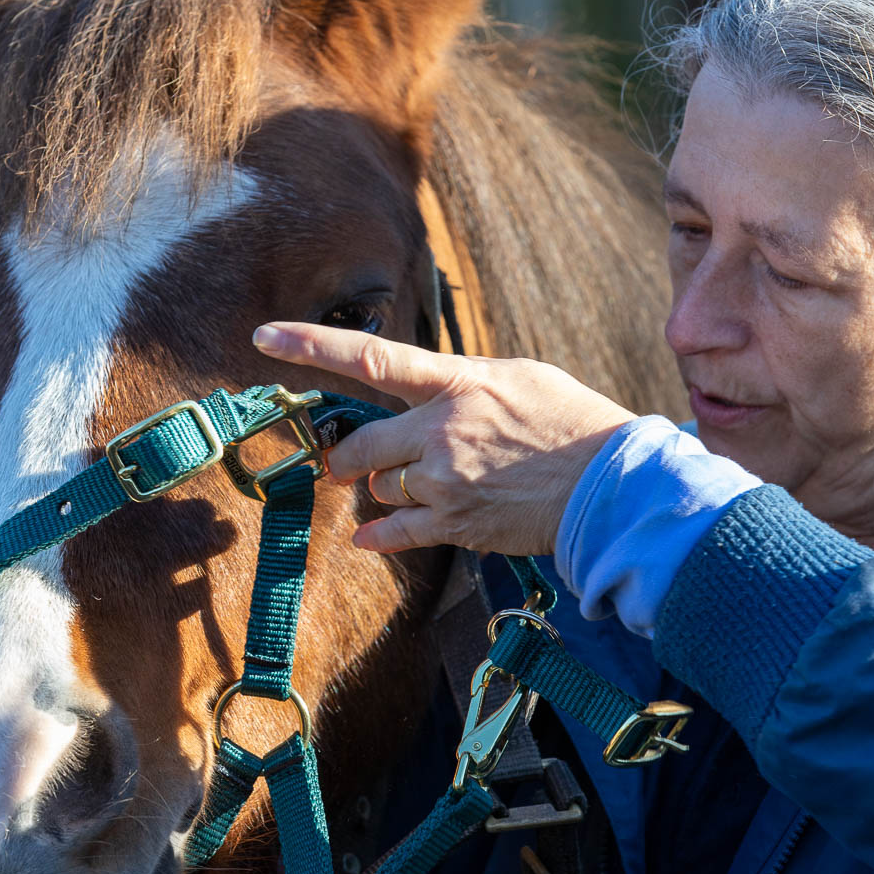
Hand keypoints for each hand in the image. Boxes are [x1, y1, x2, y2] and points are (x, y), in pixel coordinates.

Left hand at [252, 324, 633, 554]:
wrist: (610, 484)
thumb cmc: (569, 420)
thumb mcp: (514, 376)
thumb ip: (459, 381)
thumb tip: (421, 389)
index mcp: (454, 383)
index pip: (370, 357)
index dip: (311, 345)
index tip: (263, 337)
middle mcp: (440, 431)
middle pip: (359, 447)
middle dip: (347, 458)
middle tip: (346, 464)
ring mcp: (444, 482)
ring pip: (381, 489)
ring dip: (389, 489)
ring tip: (431, 485)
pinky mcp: (455, 525)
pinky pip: (396, 532)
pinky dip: (381, 535)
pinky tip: (372, 537)